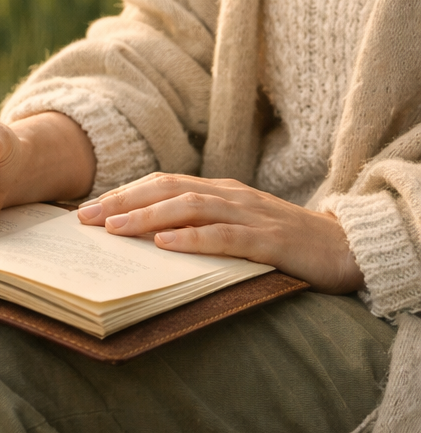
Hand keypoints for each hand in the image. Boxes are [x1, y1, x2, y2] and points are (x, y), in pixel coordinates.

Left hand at [78, 173, 363, 293]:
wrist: (347, 247)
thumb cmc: (282, 242)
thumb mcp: (234, 229)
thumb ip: (197, 228)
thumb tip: (144, 241)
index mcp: (218, 192)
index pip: (161, 185)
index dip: (123, 194)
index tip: (86, 210)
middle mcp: (229, 196)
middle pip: (167, 190)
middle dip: (123, 202)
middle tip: (86, 218)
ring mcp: (250, 215)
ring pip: (190, 208)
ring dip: (147, 216)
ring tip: (114, 229)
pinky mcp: (270, 241)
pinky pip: (226, 237)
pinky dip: (193, 239)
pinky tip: (165, 244)